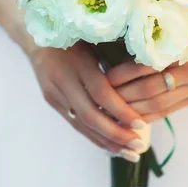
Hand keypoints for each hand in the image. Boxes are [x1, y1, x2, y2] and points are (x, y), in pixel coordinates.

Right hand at [26, 40, 147, 160]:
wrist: (36, 35)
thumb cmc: (76, 32)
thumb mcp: (96, 37)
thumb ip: (115, 56)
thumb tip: (152, 69)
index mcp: (78, 61)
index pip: (101, 93)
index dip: (121, 111)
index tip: (141, 124)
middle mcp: (63, 79)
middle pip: (90, 115)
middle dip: (116, 134)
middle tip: (139, 146)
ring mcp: (54, 92)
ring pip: (81, 124)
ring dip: (107, 142)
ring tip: (131, 154)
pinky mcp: (51, 101)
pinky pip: (75, 124)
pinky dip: (94, 137)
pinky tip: (112, 147)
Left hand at [108, 19, 187, 123]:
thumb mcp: (187, 27)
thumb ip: (161, 37)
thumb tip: (123, 44)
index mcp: (185, 50)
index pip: (146, 67)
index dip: (123, 75)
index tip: (101, 77)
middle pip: (149, 90)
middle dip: (122, 96)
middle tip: (98, 98)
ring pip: (158, 105)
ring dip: (132, 110)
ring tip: (109, 111)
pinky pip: (168, 111)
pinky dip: (148, 115)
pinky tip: (131, 118)